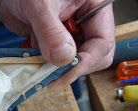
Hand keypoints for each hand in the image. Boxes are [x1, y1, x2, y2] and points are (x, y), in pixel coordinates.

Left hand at [0, 0, 114, 85]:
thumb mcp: (41, 5)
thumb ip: (52, 31)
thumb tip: (64, 58)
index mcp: (94, 8)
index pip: (102, 42)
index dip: (87, 60)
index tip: (67, 71)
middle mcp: (86, 25)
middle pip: (94, 57)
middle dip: (74, 68)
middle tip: (54, 76)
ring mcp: (71, 37)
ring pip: (74, 63)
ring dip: (57, 70)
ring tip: (40, 69)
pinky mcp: (56, 46)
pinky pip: (57, 63)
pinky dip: (46, 67)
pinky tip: (34, 63)